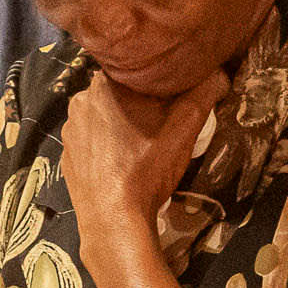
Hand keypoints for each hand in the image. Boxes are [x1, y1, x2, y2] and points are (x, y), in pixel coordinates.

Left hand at [60, 68, 224, 248]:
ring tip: (146, 144)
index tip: (175, 95)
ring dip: (125, 124)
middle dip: (143, 103)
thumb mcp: (185, 126)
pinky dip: (108, 146)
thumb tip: (219, 72)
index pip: (136, 68)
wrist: (113, 220)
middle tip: (165, 121)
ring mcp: (70, 130)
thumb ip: (204, 91)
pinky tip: (125, 161)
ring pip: (105, 116)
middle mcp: (80, 100)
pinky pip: (92, 140)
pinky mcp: (67, 155)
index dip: (160, 80)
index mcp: (103, 84)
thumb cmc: (147, 168)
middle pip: (121, 93)